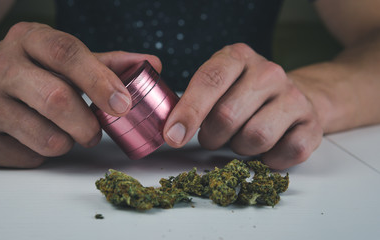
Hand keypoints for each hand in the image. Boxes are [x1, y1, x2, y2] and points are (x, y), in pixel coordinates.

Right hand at [0, 22, 160, 167]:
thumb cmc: (32, 75)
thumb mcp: (64, 61)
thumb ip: (109, 64)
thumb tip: (153, 65)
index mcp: (29, 39)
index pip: (67, 53)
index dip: (99, 80)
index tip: (124, 104)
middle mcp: (0, 65)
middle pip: (57, 99)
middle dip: (88, 124)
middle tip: (96, 133)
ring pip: (47, 137)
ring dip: (68, 143)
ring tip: (63, 134)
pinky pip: (29, 157)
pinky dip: (43, 154)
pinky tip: (34, 139)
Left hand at [163, 43, 322, 169]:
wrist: (293, 98)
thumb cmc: (243, 95)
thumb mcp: (216, 86)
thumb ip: (193, 101)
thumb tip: (172, 131)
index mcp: (238, 57)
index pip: (209, 81)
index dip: (189, 111)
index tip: (173, 135)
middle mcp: (269, 72)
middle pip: (228, 115)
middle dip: (212, 136)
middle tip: (213, 136)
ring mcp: (294, 98)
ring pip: (256, 137)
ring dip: (239, 148)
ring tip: (240, 138)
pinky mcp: (312, 126)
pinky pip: (285, 153)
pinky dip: (268, 160)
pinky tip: (264, 149)